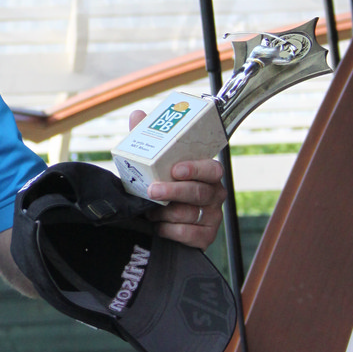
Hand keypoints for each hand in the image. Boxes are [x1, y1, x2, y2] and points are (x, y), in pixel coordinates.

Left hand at [129, 109, 226, 249]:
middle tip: (152, 190)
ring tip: (149, 210)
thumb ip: (148, 141)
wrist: (160, 221)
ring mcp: (212, 216)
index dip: (196, 168)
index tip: (175, 169)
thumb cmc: (162, 187)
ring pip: (191, 214)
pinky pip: (190, 235)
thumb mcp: (154, 164)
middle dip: (174, 191)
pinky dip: (171, 230)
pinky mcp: (206, 236)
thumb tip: (138, 114)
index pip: (211, 168)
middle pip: (199, 192)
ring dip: (167, 213)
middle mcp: (214, 194)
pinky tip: (159, 226)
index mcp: (206, 173)